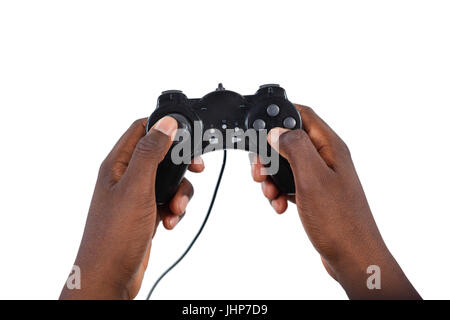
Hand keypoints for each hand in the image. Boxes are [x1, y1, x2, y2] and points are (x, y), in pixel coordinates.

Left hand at [60, 116, 203, 299]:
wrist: (110, 276)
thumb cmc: (115, 235)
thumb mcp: (137, 188)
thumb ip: (150, 153)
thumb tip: (165, 124)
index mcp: (118, 164)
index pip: (141, 130)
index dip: (164, 128)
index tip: (186, 136)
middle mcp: (126, 177)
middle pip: (161, 155)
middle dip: (180, 165)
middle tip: (196, 170)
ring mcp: (136, 196)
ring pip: (168, 180)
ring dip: (180, 193)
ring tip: (175, 210)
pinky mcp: (145, 213)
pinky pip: (168, 201)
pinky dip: (174, 210)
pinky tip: (169, 222)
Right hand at [251, 104, 420, 298]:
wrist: (353, 257)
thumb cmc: (339, 221)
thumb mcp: (312, 179)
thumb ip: (295, 148)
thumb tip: (277, 131)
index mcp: (330, 147)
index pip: (303, 115)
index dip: (280, 116)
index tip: (261, 130)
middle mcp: (326, 158)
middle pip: (289, 141)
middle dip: (269, 155)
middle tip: (260, 171)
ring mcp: (321, 176)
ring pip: (287, 164)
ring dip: (272, 177)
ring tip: (270, 194)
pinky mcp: (315, 194)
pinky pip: (291, 184)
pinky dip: (280, 192)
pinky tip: (280, 205)